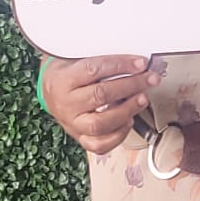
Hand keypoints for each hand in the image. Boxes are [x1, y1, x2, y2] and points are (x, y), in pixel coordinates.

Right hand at [40, 54, 158, 154]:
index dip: (120, 65)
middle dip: (130, 86)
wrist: (50, 91)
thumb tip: (131, 56)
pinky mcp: (79, 136)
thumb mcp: (76, 56)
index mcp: (64, 79)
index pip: (94, 69)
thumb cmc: (68, 71)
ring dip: (126, 111)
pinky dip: (118, 136)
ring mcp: (72, 123)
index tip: (140, 63)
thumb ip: (100, 55)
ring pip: (100, 124)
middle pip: (100, 95)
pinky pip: (98, 145)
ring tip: (143, 99)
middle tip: (149, 79)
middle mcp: (66, 103)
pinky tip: (129, 121)